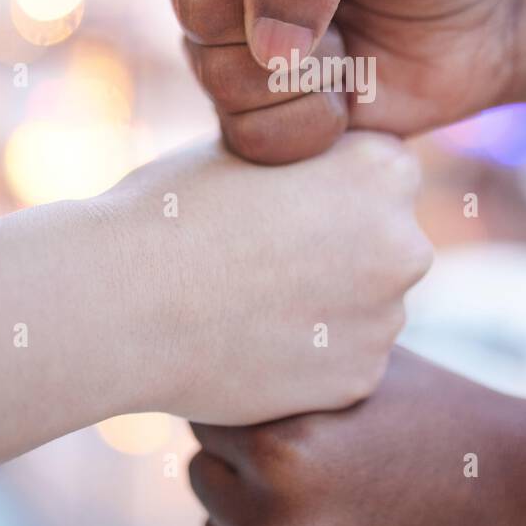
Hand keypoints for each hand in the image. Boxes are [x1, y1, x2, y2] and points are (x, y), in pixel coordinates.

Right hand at [103, 136, 431, 423]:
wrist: (120, 302)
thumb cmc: (172, 210)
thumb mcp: (252, 148)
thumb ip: (309, 156)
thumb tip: (326, 164)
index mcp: (383, 169)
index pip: (381, 175)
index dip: (329, 189)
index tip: (279, 206)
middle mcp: (404, 243)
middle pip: (385, 242)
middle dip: (341, 250)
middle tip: (263, 258)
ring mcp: (387, 317)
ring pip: (367, 306)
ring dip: (327, 306)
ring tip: (248, 302)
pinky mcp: (359, 378)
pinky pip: (343, 360)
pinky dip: (309, 357)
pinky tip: (252, 342)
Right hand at [166, 0, 522, 161]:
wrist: (488, 20)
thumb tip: (266, 48)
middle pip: (195, 6)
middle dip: (291, 11)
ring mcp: (225, 46)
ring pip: (216, 77)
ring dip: (309, 70)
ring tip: (351, 43)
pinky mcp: (251, 113)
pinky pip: (246, 137)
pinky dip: (312, 124)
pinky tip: (347, 95)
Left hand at [188, 348, 525, 525]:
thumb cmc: (442, 418)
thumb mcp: (361, 368)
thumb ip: (281, 361)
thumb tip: (207, 344)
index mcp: (281, 452)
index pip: (206, 416)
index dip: (252, 406)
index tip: (296, 405)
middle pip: (205, 480)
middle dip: (244, 465)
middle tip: (322, 456)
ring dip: (261, 523)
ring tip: (343, 502)